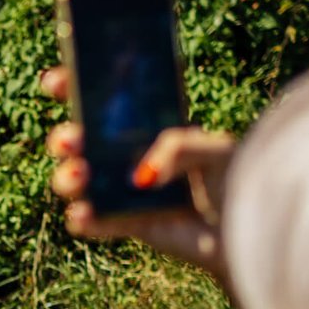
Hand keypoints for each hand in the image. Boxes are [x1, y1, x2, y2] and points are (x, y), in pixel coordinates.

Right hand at [41, 66, 235, 281]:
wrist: (251, 226)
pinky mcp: (128, 223)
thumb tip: (139, 176)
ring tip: (79, 178)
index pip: (106, 99)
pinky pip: (94, 222)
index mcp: (148, 122)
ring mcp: (124, 189)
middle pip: (80, 141)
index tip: (56, 81)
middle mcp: (129, 153)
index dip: (76, 87)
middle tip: (73, 140)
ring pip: (77, 181)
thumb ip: (180, 148)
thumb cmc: (239, 178)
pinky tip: (82, 214)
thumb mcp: (217, 149)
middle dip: (65, 137)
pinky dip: (83, 219)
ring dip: (67, 177)